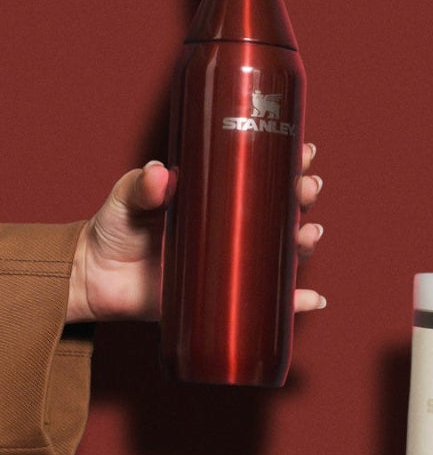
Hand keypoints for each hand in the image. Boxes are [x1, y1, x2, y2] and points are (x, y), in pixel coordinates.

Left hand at [66, 142, 325, 321]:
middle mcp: (235, 229)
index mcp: (219, 199)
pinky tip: (313, 299)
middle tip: (307, 189)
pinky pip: (272, 302)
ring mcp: (236, 262)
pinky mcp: (230, 297)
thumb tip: (160, 174)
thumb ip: (141, 186)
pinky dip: (297, 302)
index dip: (289, 164)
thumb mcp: (127, 200)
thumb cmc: (115, 231)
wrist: (98, 279)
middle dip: (303, 197)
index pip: (262, 177)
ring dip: (305, 243)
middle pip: (283, 210)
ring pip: (284, 252)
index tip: (306, 152)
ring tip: (309, 234)